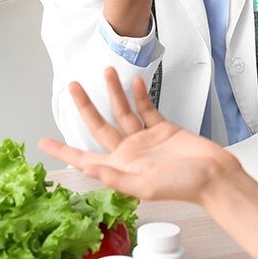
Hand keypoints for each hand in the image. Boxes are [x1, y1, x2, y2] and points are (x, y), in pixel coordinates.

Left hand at [38, 68, 240, 203]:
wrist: (214, 176)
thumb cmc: (183, 186)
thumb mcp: (145, 186)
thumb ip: (116, 177)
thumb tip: (89, 168)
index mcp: (121, 168)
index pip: (84, 158)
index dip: (63, 151)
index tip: (43, 142)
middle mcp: (130, 153)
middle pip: (99, 126)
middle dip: (85, 106)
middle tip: (72, 87)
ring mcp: (146, 140)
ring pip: (122, 112)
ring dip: (113, 92)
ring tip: (106, 72)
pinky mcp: (164, 129)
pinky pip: (146, 109)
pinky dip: (139, 96)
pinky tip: (134, 82)